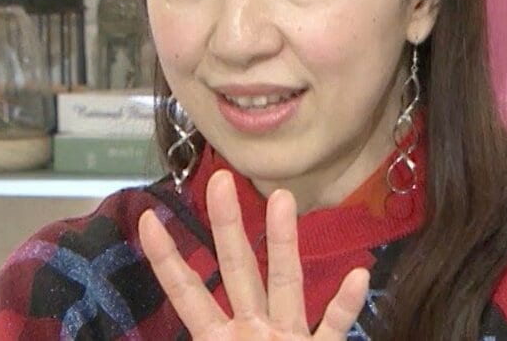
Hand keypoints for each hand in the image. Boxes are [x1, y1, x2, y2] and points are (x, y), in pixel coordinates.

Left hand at [139, 170, 369, 339]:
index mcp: (218, 340)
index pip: (186, 291)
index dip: (166, 258)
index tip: (147, 220)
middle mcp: (252, 329)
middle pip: (237, 270)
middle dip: (228, 227)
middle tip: (221, 182)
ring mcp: (286, 339)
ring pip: (286, 284)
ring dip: (283, 246)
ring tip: (282, 202)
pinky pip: (333, 329)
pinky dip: (344, 306)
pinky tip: (358, 275)